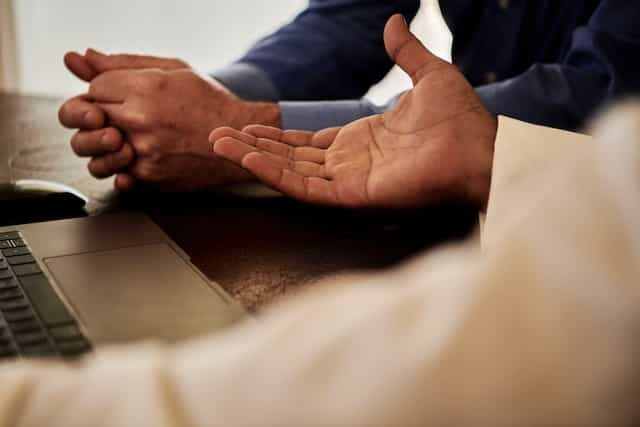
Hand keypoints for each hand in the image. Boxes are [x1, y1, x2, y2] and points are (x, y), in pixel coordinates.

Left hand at [59, 50, 280, 190]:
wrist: (240, 139)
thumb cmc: (210, 103)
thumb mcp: (172, 70)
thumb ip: (123, 63)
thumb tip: (80, 60)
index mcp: (146, 87)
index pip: (94, 87)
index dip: (105, 91)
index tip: (121, 96)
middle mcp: (141, 119)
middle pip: (87, 117)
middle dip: (100, 116)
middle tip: (120, 117)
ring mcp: (144, 151)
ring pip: (92, 150)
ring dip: (102, 145)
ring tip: (124, 139)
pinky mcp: (150, 177)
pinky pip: (115, 173)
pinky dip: (123, 166)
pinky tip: (139, 156)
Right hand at [210, 15, 495, 208]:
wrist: (481, 144)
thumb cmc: (461, 118)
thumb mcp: (430, 74)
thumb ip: (406, 51)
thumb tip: (394, 21)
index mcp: (363, 139)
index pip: (309, 140)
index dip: (278, 133)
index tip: (248, 124)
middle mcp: (351, 162)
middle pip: (291, 156)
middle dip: (255, 146)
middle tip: (218, 136)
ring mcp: (350, 180)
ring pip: (291, 171)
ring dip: (254, 158)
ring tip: (219, 144)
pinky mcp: (354, 195)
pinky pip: (306, 187)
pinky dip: (276, 174)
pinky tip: (249, 159)